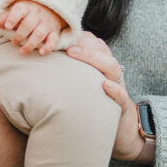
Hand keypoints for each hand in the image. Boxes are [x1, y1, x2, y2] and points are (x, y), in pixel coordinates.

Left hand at [0, 0, 65, 53]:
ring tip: (22, 51)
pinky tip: (41, 52)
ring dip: (30, 44)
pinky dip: (48, 47)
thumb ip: (6, 17)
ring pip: (39, 33)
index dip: (13, 18)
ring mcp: (46, 23)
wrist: (51, 7)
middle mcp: (37, 15)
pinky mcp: (54, 31)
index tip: (7, 26)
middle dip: (19, 35)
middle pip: (28, 24)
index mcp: (26, 7)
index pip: (19, 10)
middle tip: (13, 42)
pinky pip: (53, 40)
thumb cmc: (29, 11)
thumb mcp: (17, 10)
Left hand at [65, 31, 152, 163]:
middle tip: (63, 43)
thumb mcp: (83, 86)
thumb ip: (70, 73)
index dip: (78, 36)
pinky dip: (115, 90)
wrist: (120, 132)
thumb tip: (44, 61)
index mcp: (101, 66)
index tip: (59, 34)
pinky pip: (122, 96)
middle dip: (82, 43)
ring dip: (94, 59)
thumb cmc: (95, 105)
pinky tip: (105, 86)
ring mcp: (119, 88)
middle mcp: (111, 74)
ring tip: (74, 54)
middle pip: (102, 50)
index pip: (93, 43)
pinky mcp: (123, 107)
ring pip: (112, 67)